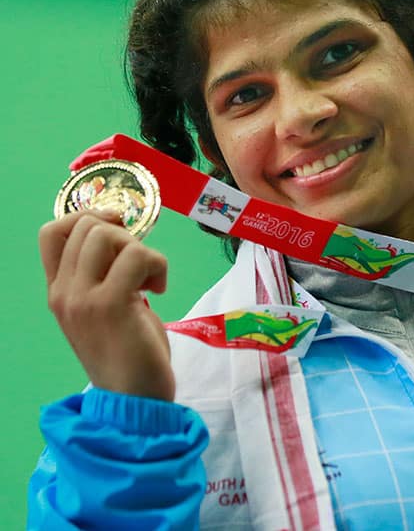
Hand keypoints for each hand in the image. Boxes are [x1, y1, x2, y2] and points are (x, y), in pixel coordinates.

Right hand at [39, 210, 173, 400]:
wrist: (134, 398)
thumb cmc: (128, 352)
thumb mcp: (107, 307)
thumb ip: (104, 274)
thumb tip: (121, 233)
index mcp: (58, 291)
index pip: (51, 232)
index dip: (86, 218)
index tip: (119, 230)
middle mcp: (63, 292)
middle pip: (86, 226)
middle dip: (124, 236)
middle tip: (140, 267)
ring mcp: (82, 298)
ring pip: (108, 235)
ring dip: (141, 250)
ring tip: (150, 280)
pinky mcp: (111, 304)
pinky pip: (137, 255)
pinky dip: (157, 265)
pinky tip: (159, 289)